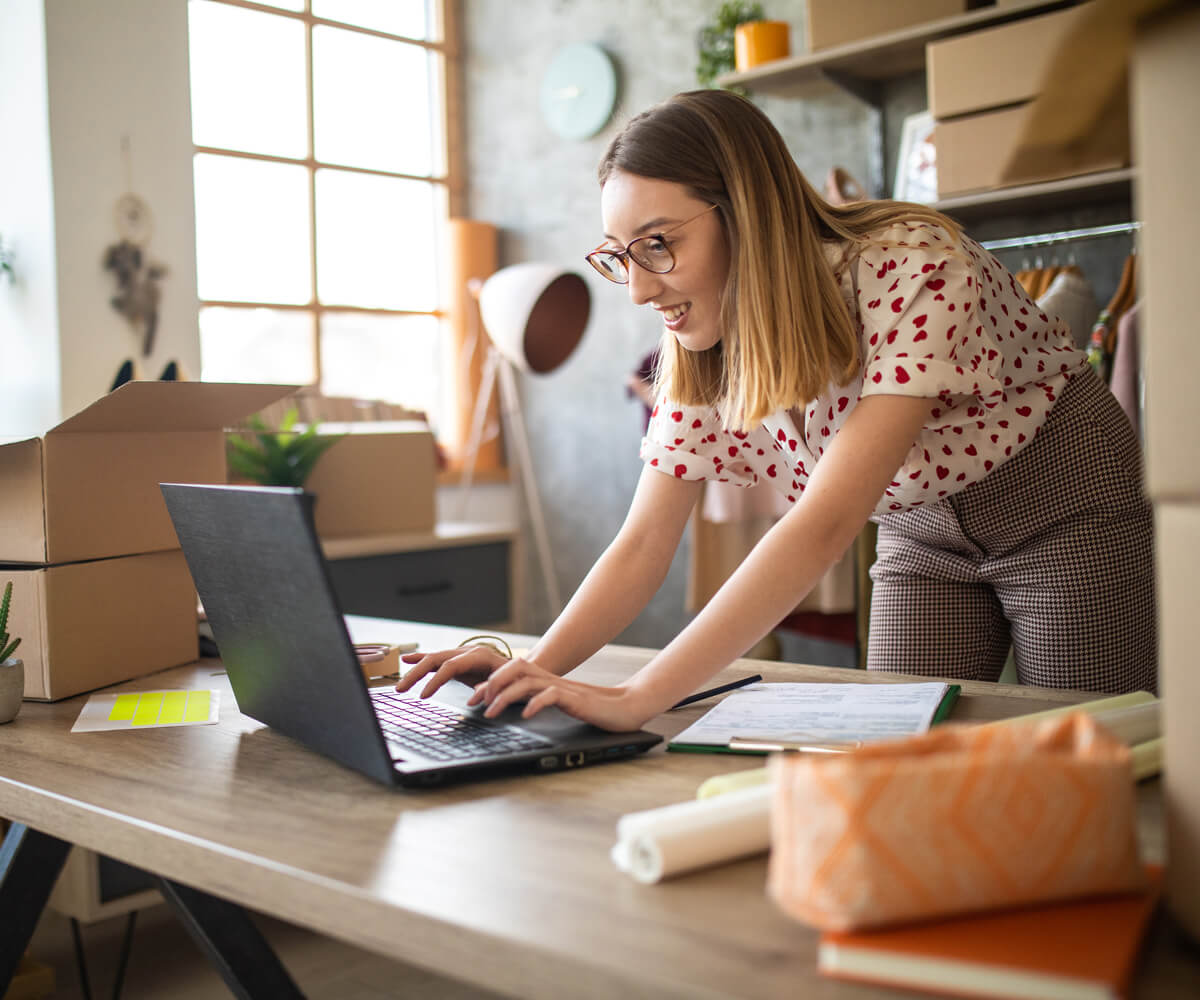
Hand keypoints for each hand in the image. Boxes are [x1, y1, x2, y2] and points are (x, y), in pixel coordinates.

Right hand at [395, 645, 508, 699]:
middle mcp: (468, 652)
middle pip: (436, 659)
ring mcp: (463, 655)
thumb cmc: (518, 680)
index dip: (435, 681)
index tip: (423, 696)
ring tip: (400, 683)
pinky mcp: (460, 661)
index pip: (450, 666)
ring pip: (433, 658)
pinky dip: (422, 660)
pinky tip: (407, 660)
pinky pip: (437, 660)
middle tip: (401, 689)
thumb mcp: (508, 686)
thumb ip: (492, 689)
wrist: (525, 671)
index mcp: (479, 656)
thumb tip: (475, 698)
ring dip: (415, 670)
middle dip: (416, 674)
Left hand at [472, 658, 651, 731]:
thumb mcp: (559, 705)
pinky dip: (535, 704)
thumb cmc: (593, 709)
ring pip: (527, 682)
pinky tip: (526, 716)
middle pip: (515, 667)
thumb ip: (539, 702)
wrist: (625, 708)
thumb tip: (515, 709)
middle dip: (492, 683)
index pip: (511, 672)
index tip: (472, 698)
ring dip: (505, 696)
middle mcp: (551, 680)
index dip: (489, 682)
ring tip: (492, 712)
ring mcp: (563, 688)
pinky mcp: (575, 699)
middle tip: (477, 702)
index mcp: (545, 681)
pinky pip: (551, 696)